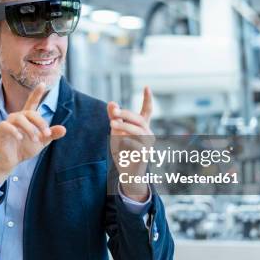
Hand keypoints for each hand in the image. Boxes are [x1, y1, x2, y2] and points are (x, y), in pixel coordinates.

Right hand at [0, 83, 65, 184]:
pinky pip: (6, 126)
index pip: (32, 103)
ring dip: (29, 128)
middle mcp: (17, 117)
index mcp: (27, 118)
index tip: (42, 84)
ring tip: (36, 139)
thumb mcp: (41, 142)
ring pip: (19, 118)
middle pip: (30, 112)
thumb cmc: (25, 149)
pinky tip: (20, 138)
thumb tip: (64, 129)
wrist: (11, 162)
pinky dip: (14, 131)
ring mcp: (8, 123)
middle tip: (47, 134)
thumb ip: (51, 134)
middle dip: (40, 122)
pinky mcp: (0, 131)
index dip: (37, 93)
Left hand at [108, 87, 153, 201]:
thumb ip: (114, 118)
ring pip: (138, 131)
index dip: (147, 99)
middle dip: (126, 114)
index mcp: (142, 126)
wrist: (127, 173)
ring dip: (124, 126)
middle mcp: (148, 133)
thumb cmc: (123, 151)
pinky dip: (125, 143)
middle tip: (113, 112)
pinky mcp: (145, 155)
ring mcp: (148, 144)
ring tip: (111, 125)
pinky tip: (119, 145)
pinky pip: (136, 145)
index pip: (147, 110)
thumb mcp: (116, 132)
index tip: (146, 86)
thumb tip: (111, 102)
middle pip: (140, 119)